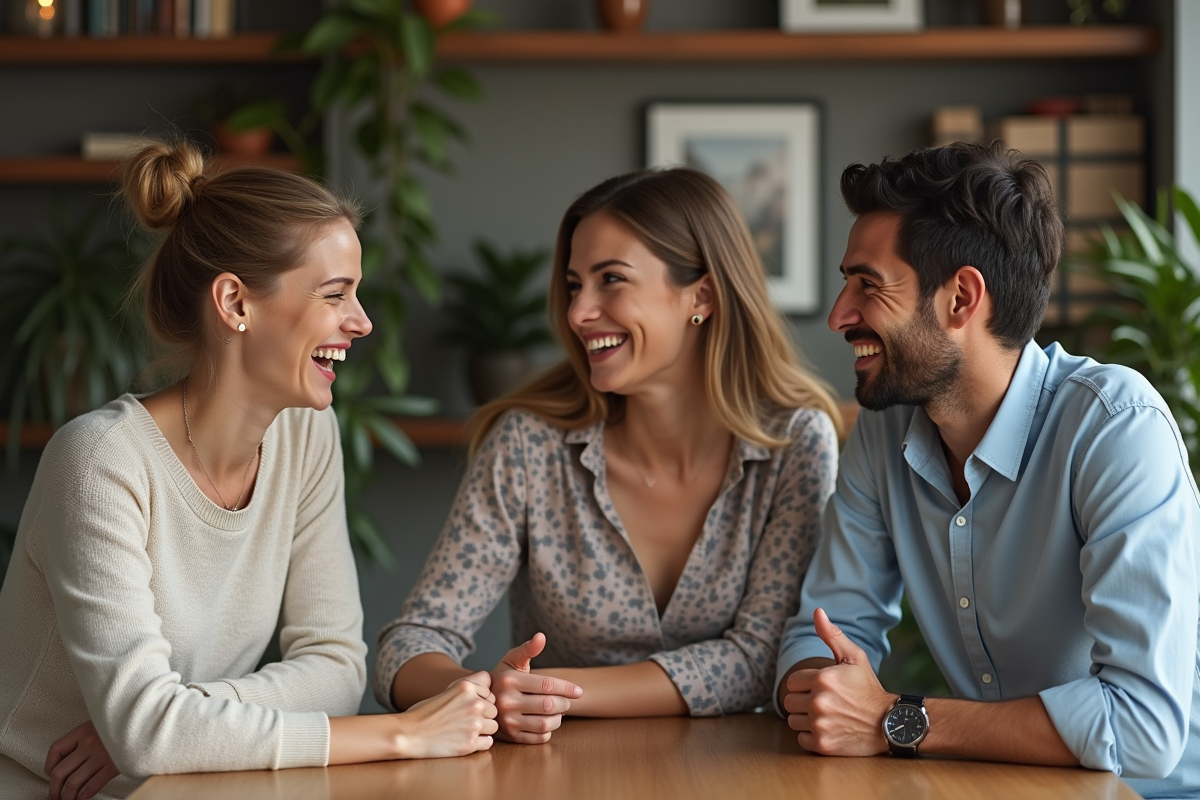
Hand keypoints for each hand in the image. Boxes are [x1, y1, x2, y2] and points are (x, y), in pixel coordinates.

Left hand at [44, 721, 118, 799]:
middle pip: (60, 771)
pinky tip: (83, 797)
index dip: (49, 766)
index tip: (50, 774)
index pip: (55, 750)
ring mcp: (102, 755)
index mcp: (83, 730)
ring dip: (68, 796)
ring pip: (74, 782)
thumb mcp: (100, 722)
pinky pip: (94, 784)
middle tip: (55, 795)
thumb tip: (70, 757)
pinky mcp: (115, 765)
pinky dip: (85, 794)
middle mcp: (89, 743)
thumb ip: (85, 735)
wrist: (148, 719)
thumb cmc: (123, 721)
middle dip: (54, 788)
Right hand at [397, 671, 498, 758]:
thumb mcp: (449, 690)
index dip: (481, 702)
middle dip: (483, 716)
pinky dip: (480, 743)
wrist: (408, 734)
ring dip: (483, 730)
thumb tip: (490, 680)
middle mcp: (474, 704)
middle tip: (464, 721)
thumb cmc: (425, 712)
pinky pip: (489, 742)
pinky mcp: (470, 744)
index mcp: (467, 688)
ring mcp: (473, 725)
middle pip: (494, 711)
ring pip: (493, 727)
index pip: (490, 694)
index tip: (466, 708)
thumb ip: (471, 688)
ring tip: (464, 730)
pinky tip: (466, 740)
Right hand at [490, 632, 582, 743]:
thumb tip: (541, 636)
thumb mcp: (512, 660)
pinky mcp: (511, 737)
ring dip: (559, 718)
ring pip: (546, 723)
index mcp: (509, 680)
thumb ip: (528, 649)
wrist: (482, 701)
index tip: (579, 691)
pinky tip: (547, 721)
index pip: (547, 685)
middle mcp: (506, 701)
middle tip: (567, 701)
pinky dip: (549, 730)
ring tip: (559, 711)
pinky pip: (539, 737)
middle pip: (549, 705)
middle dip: (564, 703)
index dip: (567, 688)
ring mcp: (508, 722)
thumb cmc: (503, 677)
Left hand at [783, 609, 894, 756]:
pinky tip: (828, 729)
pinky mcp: (822, 745)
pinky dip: (811, 737)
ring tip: (827, 716)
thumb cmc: (868, 688)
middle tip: (824, 703)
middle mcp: (818, 702)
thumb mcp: (854, 658)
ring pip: (793, 721)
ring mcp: (820, 725)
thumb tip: (817, 611)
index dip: (805, 685)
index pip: (792, 682)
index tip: (821, 688)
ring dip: (805, 719)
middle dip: (803, 701)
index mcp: (822, 679)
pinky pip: (801, 739)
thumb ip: (832, 635)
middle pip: (789, 702)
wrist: (889, 723)